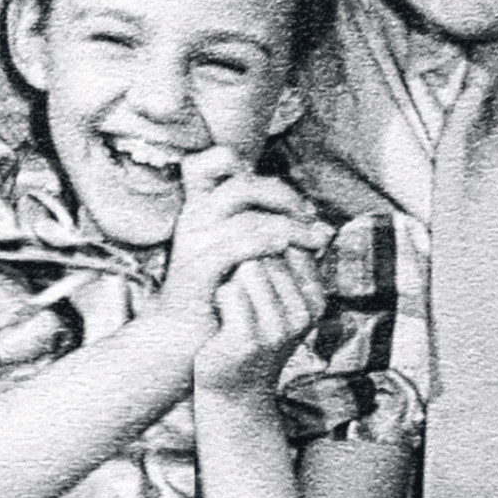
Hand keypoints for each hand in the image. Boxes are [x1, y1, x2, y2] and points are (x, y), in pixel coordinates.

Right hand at [151, 147, 331, 338]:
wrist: (180, 336)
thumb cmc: (216, 292)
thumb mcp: (237, 252)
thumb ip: (263, 228)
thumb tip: (317, 220)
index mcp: (198, 207)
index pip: (207, 162)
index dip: (244, 164)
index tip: (285, 196)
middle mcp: (193, 218)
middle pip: (240, 184)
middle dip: (284, 196)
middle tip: (310, 216)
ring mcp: (193, 242)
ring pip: (248, 217)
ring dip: (289, 225)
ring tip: (313, 240)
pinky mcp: (197, 268)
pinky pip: (238, 244)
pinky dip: (268, 242)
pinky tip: (289, 248)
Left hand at [195, 253, 325, 402]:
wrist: (234, 387)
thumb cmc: (254, 332)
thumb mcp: (281, 298)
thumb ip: (292, 261)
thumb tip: (318, 221)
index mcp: (317, 301)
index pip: (290, 243)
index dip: (262, 249)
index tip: (255, 277)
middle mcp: (304, 315)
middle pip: (268, 253)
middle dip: (246, 264)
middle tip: (243, 300)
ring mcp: (278, 328)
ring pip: (249, 266)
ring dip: (233, 280)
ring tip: (235, 309)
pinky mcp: (249, 338)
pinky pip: (229, 291)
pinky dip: (219, 297)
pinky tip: (222, 319)